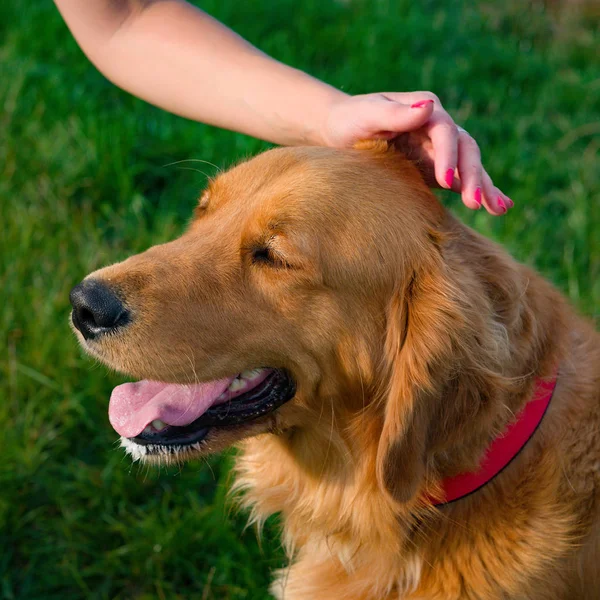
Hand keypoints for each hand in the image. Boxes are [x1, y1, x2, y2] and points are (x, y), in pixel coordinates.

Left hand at [322, 92, 511, 215]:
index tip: (445, 179)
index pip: (445, 130)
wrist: (339, 134)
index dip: (448, 154)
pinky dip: (481, 191)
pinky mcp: (436, 170)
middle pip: (464, 148)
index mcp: (424, 109)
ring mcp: (439, 150)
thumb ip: (394, 114)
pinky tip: (498, 206)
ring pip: (469, 165)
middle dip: (471, 174)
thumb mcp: (366, 115)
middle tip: (472, 202)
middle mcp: (438, 127)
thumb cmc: (350, 120)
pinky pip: (461, 181)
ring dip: (484, 186)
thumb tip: (429, 109)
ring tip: (499, 209)